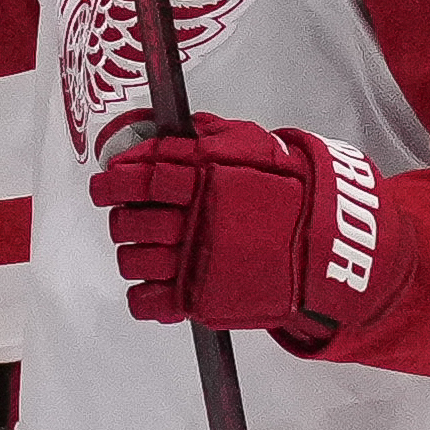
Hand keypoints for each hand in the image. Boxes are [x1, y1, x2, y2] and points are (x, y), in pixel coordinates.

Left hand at [89, 116, 411, 348]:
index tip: (104, 185)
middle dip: (121, 219)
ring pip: (132, 261)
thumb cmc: (288, 192)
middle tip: (127, 218)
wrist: (324, 246)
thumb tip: (173, 127)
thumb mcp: (251, 145)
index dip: (114, 181)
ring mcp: (194, 264)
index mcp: (200, 180)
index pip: (139, 177)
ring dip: (131, 255)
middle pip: (128, 220)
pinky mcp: (199, 300)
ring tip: (144, 252)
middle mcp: (192, 221)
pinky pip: (147, 303)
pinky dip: (142, 297)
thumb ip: (208, 136)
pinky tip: (153, 286)